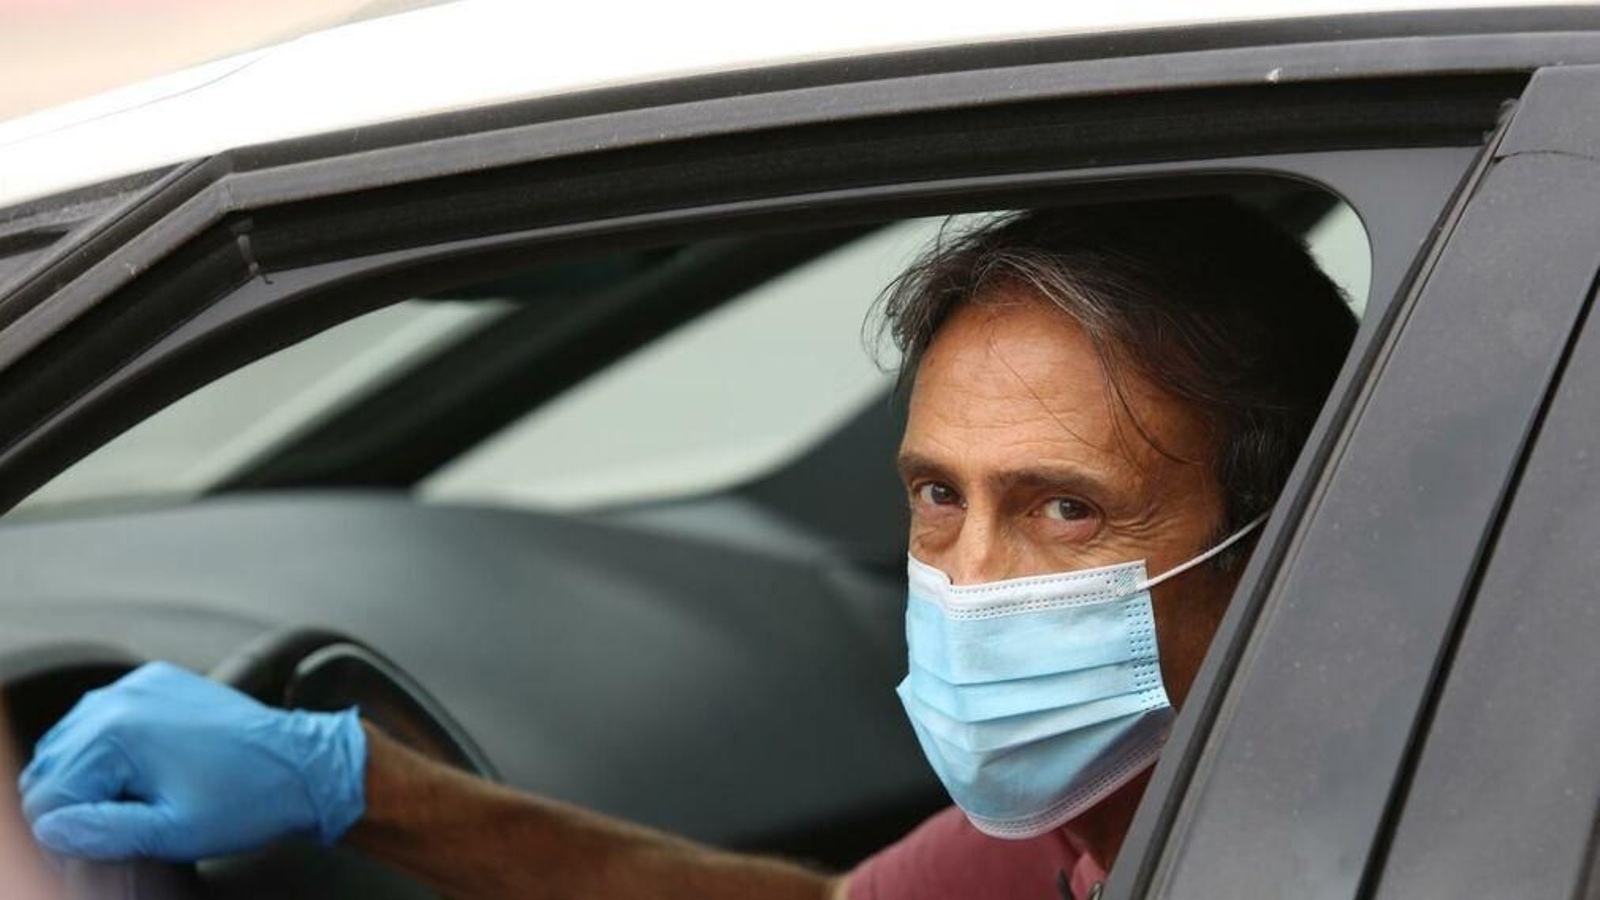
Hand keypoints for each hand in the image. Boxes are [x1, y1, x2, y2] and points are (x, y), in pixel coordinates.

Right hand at [18, 661, 365, 861]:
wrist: (307, 763)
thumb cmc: (249, 800)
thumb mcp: (173, 832)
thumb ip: (103, 832)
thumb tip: (52, 828)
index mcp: (116, 731)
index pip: (48, 793)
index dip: (66, 832)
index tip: (101, 848)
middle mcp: (120, 698)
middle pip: (53, 764)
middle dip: (72, 802)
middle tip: (113, 832)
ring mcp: (139, 684)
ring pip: (72, 741)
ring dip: (86, 776)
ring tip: (127, 807)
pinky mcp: (158, 683)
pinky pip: (105, 719)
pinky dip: (108, 749)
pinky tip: (138, 776)